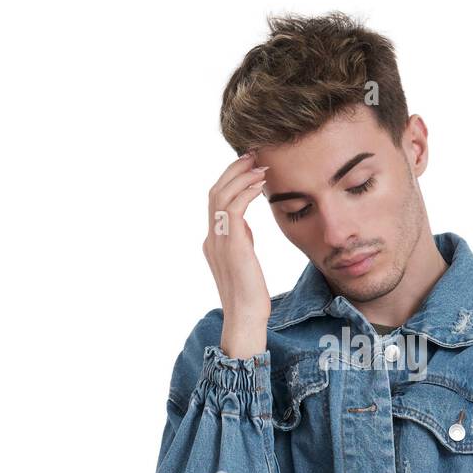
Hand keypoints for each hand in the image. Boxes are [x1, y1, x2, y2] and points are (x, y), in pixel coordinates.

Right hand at [205, 151, 271, 357]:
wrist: (246, 317)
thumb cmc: (250, 294)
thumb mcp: (243, 260)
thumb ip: (240, 240)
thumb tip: (244, 224)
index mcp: (213, 241)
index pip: (216, 201)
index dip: (230, 180)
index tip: (248, 166)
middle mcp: (211, 238)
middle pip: (215, 192)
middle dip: (233, 170)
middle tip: (253, 155)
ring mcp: (218, 242)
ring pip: (221, 196)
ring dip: (241, 177)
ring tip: (260, 165)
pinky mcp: (231, 246)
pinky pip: (234, 209)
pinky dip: (246, 192)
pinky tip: (261, 185)